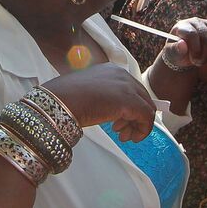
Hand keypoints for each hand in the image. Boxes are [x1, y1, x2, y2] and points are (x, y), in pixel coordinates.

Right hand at [41, 63, 157, 141]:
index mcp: (110, 69)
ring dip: (138, 125)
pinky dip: (143, 130)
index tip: (120, 122)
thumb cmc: (66, 99)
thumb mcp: (89, 92)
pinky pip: (146, 117)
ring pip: (146, 107)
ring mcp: (127, 87)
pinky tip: (131, 138)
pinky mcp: (130, 101)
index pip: (131, 89)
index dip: (129, 108)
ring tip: (123, 136)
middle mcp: (122, 74)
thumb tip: (115, 110)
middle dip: (134, 117)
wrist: (59, 102)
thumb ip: (105, 96)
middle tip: (122, 132)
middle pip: (141, 98)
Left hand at [159, 18, 206, 70]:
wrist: (185, 53)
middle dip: (204, 55)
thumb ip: (175, 50)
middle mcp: (196, 22)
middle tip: (198, 62)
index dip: (195, 49)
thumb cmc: (177, 52)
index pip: (192, 34)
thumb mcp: (172, 53)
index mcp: (183, 26)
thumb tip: (182, 45)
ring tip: (203, 60)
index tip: (193, 60)